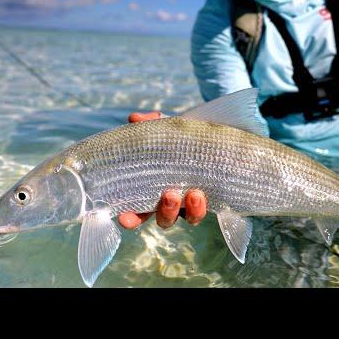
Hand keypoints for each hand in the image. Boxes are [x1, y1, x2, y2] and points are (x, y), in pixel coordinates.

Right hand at [117, 111, 207, 229]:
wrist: (214, 138)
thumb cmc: (183, 137)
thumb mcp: (167, 129)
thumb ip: (151, 124)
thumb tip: (135, 118)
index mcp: (154, 189)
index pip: (137, 209)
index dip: (130, 217)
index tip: (124, 218)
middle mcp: (171, 201)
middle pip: (164, 219)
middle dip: (164, 213)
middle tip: (169, 196)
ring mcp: (191, 203)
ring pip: (187, 218)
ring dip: (189, 209)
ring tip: (193, 193)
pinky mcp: (211, 200)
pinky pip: (203, 211)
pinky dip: (200, 206)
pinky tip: (201, 193)